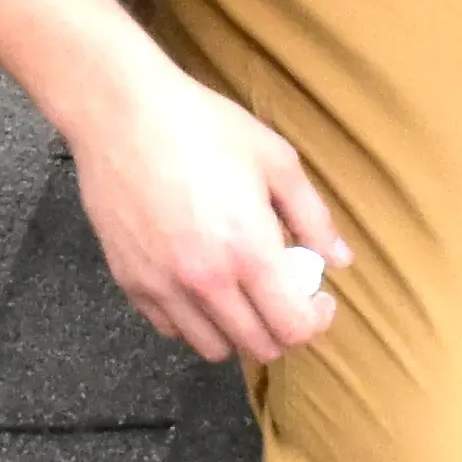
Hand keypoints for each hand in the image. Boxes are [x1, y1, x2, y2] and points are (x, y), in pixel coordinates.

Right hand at [70, 58, 349, 364]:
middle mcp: (206, 282)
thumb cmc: (203, 127)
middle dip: (282, 328)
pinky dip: (193, 319)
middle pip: (258, 347)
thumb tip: (340, 259)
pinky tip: (200, 283)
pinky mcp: (130, 282)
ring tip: (241, 291)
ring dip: (238, 330)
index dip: (317, 320)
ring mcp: (163, 286)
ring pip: (213, 348)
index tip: (318, 295)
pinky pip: (171, 328)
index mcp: (249, 252)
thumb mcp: (275, 160)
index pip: (294, 329)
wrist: (121, 113)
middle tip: (284, 292)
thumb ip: (313, 217)